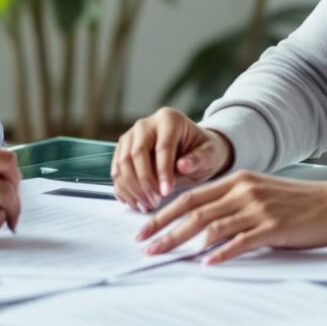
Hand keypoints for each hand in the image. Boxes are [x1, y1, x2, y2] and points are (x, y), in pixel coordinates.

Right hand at [111, 107, 233, 211]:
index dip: (163, 171)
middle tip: (155, 202)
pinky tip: (136, 203)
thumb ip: (198, 159)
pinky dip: (123, 189)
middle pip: (136, 153)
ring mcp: (130, 136)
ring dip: (132, 188)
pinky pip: (116, 171)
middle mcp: (145, 124)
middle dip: (144, 182)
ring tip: (147, 205)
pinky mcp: (122, 150)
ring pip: (122, 163)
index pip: (162, 146)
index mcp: (169, 119)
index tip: (167, 193)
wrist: (193, 149)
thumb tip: (182, 166)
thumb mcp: (209, 154)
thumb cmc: (203, 151)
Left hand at [135, 173, 326, 263]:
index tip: (145, 227)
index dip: (164, 212)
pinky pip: (239, 241)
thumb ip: (233, 202)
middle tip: (144, 245)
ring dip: (182, 242)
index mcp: (238, 181)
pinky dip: (220, 253)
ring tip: (164, 256)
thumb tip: (203, 224)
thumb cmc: (298, 203)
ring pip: (210, 227)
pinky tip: (205, 263)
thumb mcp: (261, 193)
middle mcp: (243, 191)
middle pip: (193, 211)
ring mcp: (257, 209)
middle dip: (164, 229)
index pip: (191, 196)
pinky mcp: (272, 228)